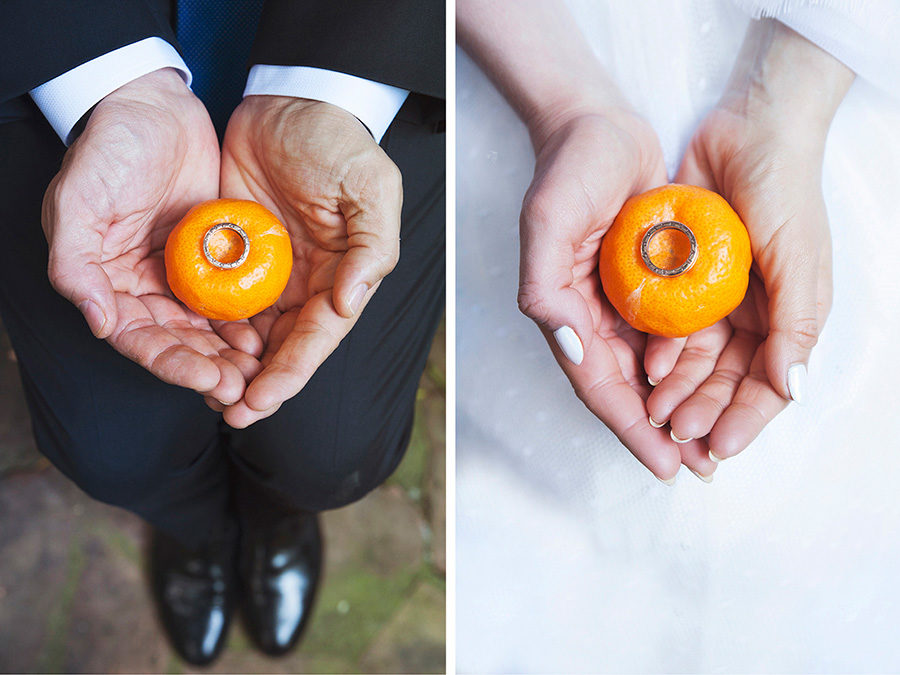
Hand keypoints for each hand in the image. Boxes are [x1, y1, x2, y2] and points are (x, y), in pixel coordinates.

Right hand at [42, 68, 259, 403]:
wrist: (153, 107)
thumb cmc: (108, 150)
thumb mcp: (78, 201)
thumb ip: (76, 264)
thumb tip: (99, 324)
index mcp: (109, 285)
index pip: (141, 340)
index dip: (173, 365)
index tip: (208, 379)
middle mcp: (146, 289)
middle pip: (180, 344)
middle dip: (210, 370)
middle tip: (243, 388)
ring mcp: (183, 275)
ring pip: (209, 329)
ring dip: (232, 355)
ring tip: (261, 373)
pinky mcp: (216, 258)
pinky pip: (233, 297)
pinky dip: (248, 320)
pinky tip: (269, 336)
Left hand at [218, 96, 401, 427]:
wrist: (289, 101)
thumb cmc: (338, 142)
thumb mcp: (370, 187)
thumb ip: (372, 245)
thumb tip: (350, 302)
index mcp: (340, 276)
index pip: (318, 336)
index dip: (292, 372)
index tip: (262, 400)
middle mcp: (305, 284)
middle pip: (283, 348)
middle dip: (260, 385)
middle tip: (230, 414)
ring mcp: (267, 272)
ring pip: (251, 335)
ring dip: (232, 368)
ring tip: (207, 396)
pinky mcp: (232, 254)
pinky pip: (219, 299)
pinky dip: (209, 329)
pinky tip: (190, 349)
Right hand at [517, 109, 711, 481]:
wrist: (596, 126)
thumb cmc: (570, 167)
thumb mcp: (548, 219)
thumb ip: (544, 284)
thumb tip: (567, 345)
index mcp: (563, 312)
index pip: (597, 383)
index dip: (629, 428)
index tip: (665, 464)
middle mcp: (591, 318)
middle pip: (626, 390)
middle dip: (658, 433)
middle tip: (698, 469)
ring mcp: (620, 303)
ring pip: (649, 372)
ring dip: (676, 409)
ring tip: (710, 444)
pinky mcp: (647, 286)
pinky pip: (669, 336)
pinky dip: (688, 368)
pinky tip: (713, 388)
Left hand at [646, 20, 853, 460]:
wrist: (748, 132)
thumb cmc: (786, 193)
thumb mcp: (798, 261)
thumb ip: (795, 326)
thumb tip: (791, 390)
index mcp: (787, 320)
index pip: (767, 386)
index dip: (744, 420)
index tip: (718, 446)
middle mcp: (752, 317)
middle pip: (726, 382)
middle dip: (704, 411)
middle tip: (677, 435)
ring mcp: (716, 300)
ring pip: (695, 363)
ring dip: (677, 390)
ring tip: (656, 412)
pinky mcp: (682, 279)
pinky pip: (669, 327)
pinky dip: (660, 350)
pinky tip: (646, 367)